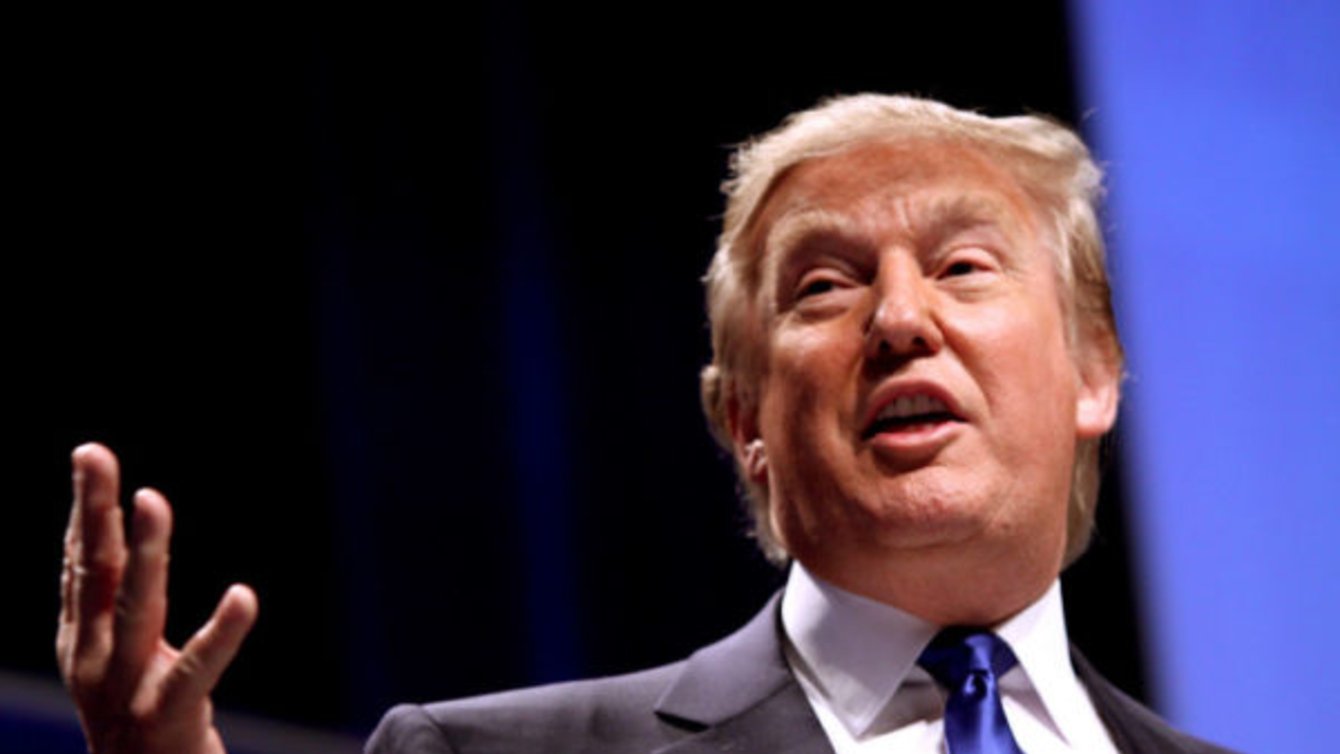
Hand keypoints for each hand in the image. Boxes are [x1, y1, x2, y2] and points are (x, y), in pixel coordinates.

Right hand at [57, 443, 257, 753]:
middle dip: (95, 511)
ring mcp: (125, 689)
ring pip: (137, 607)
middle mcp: (93, 658)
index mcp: (82, 639)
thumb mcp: (110, 656)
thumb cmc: (134, 718)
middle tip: (93, 454)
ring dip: (144, 551)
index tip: (90, 455)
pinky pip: (198, 669)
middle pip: (94, 572)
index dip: (85, 509)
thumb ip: (105, 604)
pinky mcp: (168, 715)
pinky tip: (244, 596)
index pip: (81, 564)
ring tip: (151, 499)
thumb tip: (94, 536)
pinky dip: (223, 632)